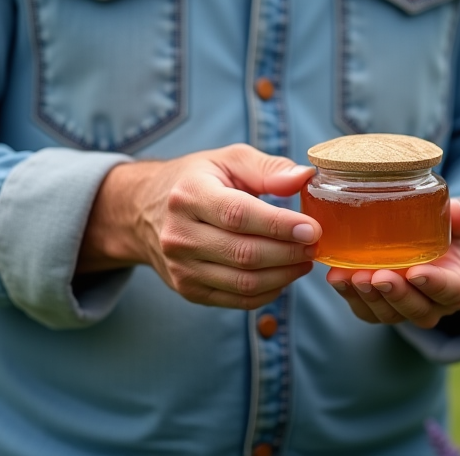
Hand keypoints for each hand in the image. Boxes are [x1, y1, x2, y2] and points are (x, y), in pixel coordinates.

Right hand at [78, 144, 320, 309]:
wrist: (143, 210)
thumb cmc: (196, 180)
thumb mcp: (227, 160)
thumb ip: (268, 168)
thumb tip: (304, 178)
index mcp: (189, 194)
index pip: (239, 215)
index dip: (279, 225)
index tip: (313, 228)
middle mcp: (179, 234)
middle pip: (244, 254)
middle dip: (288, 252)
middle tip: (316, 245)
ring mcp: (180, 267)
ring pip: (243, 282)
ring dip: (284, 275)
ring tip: (305, 259)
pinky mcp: (187, 289)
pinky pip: (236, 300)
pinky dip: (268, 292)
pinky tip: (284, 275)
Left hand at [325, 199, 459, 328]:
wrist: (436, 255)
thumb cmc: (450, 238)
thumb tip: (457, 211)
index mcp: (457, 286)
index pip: (449, 290)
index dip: (433, 284)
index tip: (415, 272)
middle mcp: (433, 306)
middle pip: (416, 308)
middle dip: (395, 293)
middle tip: (378, 276)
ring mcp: (406, 311)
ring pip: (389, 313)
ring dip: (370, 297)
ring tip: (354, 277)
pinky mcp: (381, 310)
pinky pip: (366, 311)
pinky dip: (350, 296)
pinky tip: (337, 278)